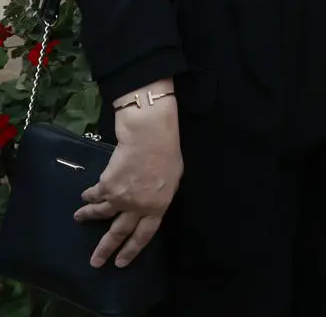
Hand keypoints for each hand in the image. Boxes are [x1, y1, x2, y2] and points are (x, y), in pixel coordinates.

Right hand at [74, 83, 181, 267]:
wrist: (149, 136)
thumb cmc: (167, 154)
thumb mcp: (172, 180)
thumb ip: (159, 196)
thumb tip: (149, 204)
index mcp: (157, 207)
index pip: (144, 235)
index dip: (131, 250)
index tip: (120, 263)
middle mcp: (137, 207)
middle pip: (118, 233)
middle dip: (105, 249)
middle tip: (95, 262)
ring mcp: (120, 198)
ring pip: (101, 214)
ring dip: (88, 216)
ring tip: (79, 218)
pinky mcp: (106, 186)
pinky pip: (95, 195)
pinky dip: (88, 196)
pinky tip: (85, 196)